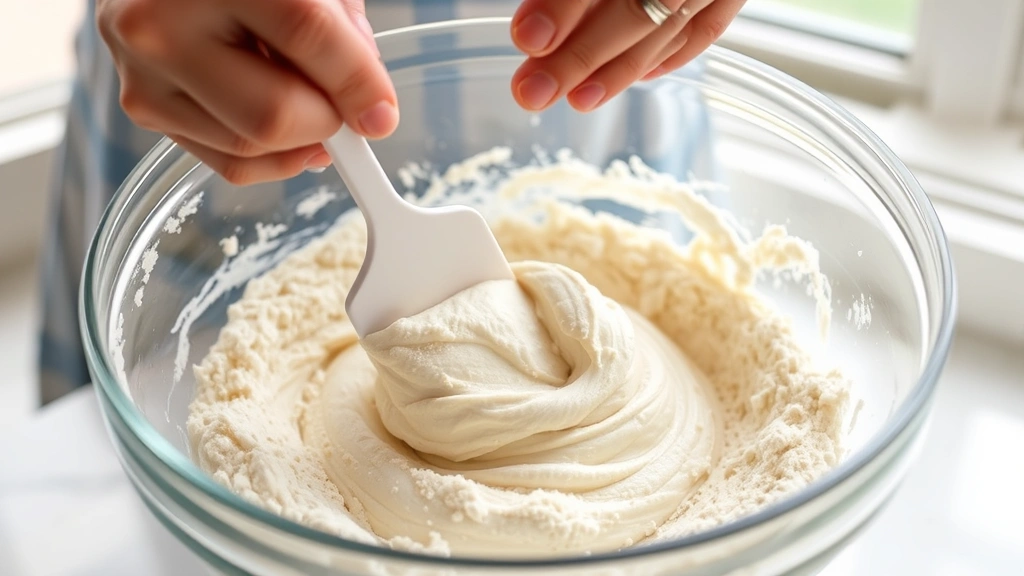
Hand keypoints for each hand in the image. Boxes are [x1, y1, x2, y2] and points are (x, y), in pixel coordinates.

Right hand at [97, 0, 397, 184]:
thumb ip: (339, 21)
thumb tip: (365, 96)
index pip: (308, 37)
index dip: (359, 83)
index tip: (383, 114)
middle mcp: (164, 26)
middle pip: (274, 115)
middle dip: (329, 122)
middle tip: (349, 108)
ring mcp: (145, 73)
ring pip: (250, 148)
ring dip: (302, 140)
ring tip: (308, 99)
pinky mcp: (142, 107)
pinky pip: (228, 162)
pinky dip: (273, 156)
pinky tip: (286, 122)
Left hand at [510, 0, 746, 111]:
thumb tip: (534, 15)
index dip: (565, 4)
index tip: (528, 35)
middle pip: (635, 5)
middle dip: (580, 56)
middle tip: (532, 90)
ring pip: (670, 24)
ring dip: (620, 69)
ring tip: (575, 99)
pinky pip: (710, 23)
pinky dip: (673, 54)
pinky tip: (638, 77)